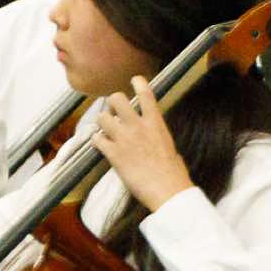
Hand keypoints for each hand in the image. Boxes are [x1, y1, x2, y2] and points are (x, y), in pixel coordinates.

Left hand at [93, 77, 194, 212]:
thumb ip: (158, 136)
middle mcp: (138, 126)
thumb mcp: (170, 147)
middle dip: (112, 104)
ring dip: (102, 122)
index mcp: (156, 122)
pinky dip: (97, 141)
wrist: (167, 190)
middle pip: (116, 99)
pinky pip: (97, 139)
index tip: (134, 80)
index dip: (138, 82)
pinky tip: (101, 145)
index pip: (145, 93)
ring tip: (106, 130)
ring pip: (102, 117)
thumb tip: (155, 137)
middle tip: (113, 112)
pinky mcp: (113, 154)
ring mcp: (124, 139)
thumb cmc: (173, 172)